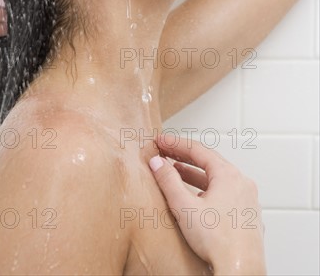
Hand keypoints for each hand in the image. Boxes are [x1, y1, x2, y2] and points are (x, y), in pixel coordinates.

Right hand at [149, 134, 265, 274]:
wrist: (241, 272)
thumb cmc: (218, 242)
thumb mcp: (184, 207)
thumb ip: (168, 181)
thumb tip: (157, 162)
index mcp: (229, 175)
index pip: (198, 150)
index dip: (176, 143)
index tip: (160, 141)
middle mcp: (242, 183)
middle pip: (209, 162)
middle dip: (185, 156)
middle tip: (166, 152)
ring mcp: (247, 200)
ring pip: (218, 179)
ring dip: (195, 174)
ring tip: (177, 172)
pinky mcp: (248, 216)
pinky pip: (226, 193)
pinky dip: (208, 189)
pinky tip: (196, 198)